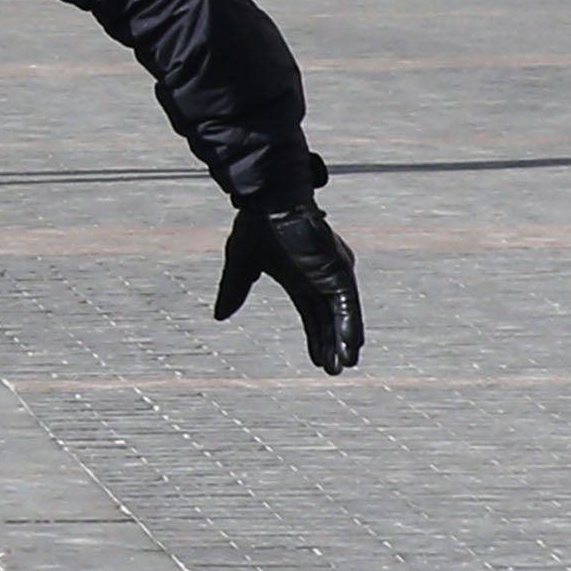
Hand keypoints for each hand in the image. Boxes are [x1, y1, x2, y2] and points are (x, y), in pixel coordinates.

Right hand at [213, 200, 362, 374]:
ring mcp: (332, 275)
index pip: (312, 315)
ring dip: (344, 341)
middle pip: (329, 319)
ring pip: (342, 315)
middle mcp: (320, 279)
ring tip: (345, 364)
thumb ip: (234, 290)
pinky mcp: (339, 271)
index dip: (315, 338)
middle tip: (335, 369)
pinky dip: (349, 326)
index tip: (318, 360)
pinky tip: (351, 346)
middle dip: (330, 344)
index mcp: (300, 278)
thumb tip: (220, 316)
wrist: (269, 200)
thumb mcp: (241, 265)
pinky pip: (348, 305)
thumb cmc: (257, 225)